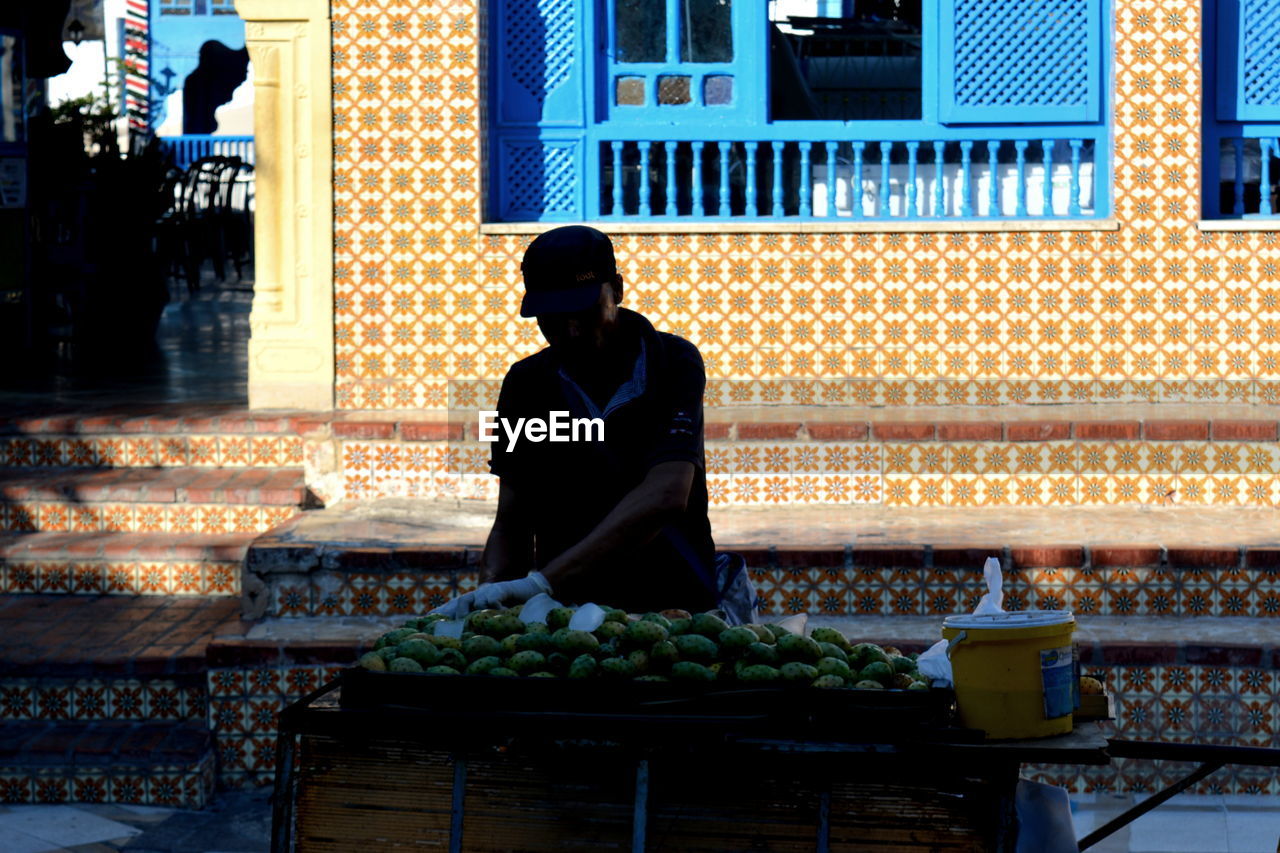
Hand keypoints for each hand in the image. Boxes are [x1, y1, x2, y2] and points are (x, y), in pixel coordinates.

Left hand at [430, 571, 551, 618]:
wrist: (531, 590)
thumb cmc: (513, 606)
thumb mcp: (496, 616)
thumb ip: (485, 624)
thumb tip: (473, 641)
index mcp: (475, 602)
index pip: (454, 606)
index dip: (440, 613)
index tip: (424, 621)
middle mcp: (479, 595)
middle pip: (459, 602)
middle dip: (450, 612)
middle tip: (448, 625)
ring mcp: (489, 591)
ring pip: (474, 600)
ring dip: (471, 611)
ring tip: (469, 622)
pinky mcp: (501, 589)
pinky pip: (493, 599)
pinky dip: (494, 608)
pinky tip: (499, 615)